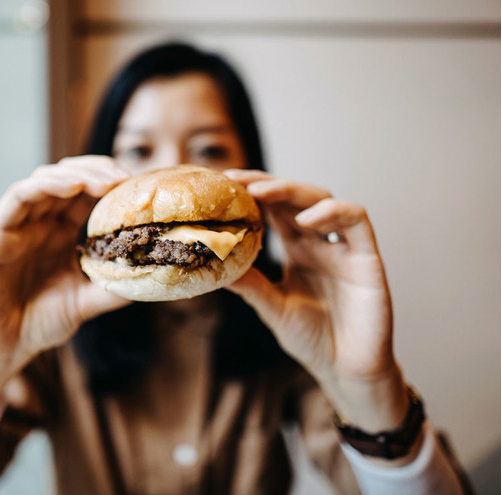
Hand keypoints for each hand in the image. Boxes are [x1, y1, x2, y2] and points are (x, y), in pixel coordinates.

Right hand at [0, 156, 130, 418]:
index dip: (111, 183)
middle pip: (68, 178)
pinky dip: (45, 185)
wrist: (3, 349)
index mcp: (60, 232)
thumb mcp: (86, 302)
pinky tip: (73, 185)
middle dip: (98, 171)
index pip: (86, 193)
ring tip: (105, 180)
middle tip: (125, 178)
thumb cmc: (40, 323)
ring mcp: (17, 226)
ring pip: (44, 180)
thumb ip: (114, 289)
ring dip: (77, 173)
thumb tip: (151, 277)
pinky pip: (17, 198)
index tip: (137, 185)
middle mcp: (39, 223)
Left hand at [224, 169, 408, 434]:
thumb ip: (250, 285)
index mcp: (298, 251)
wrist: (347, 372)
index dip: (251, 193)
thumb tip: (211, 266)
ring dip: (293, 191)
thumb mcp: (273, 307)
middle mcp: (320, 243)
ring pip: (324, 200)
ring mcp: (345, 249)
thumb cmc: (313, 340)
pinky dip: (332, 213)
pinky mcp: (368, 260)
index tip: (222, 184)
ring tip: (261, 193)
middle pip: (295, 198)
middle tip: (236, 181)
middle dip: (266, 184)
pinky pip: (356, 222)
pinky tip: (304, 219)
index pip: (274, 210)